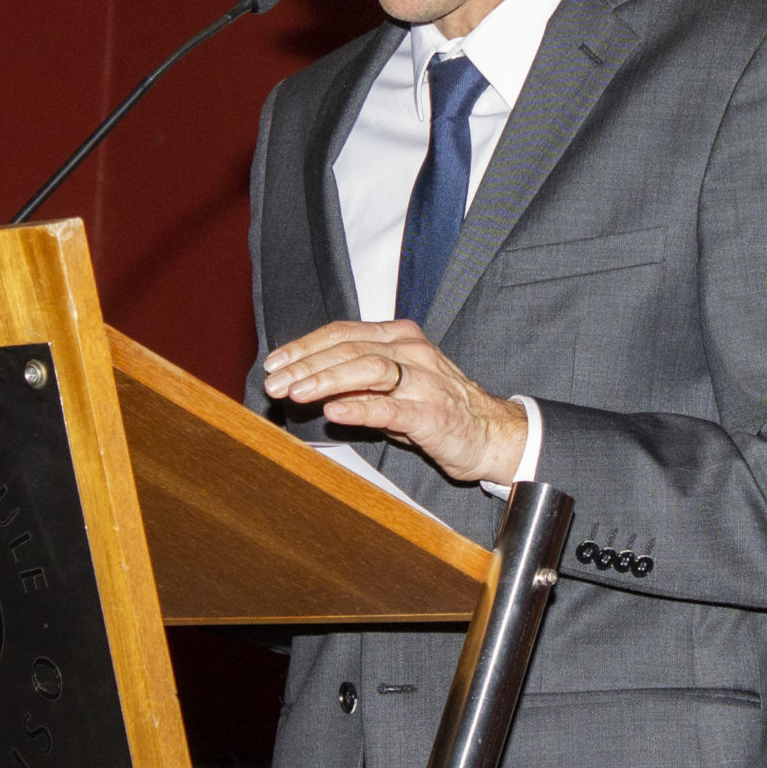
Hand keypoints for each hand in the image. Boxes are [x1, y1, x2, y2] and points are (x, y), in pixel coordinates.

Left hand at [262, 319, 527, 486]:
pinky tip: (335, 411)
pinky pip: (390, 407)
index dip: (305, 346)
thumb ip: (356, 382)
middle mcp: (412, 351)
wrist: (492, 434)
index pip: (343, 333)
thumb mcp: (395, 387)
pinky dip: (359, 407)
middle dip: (306, 365)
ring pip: (366, 369)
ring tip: (296, 392)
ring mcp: (424, 380)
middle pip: (349, 349)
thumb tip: (308, 383)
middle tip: (274, 382)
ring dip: (325, 380)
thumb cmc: (438, 409)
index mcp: (400, 337)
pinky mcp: (431, 413)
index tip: (274, 362)